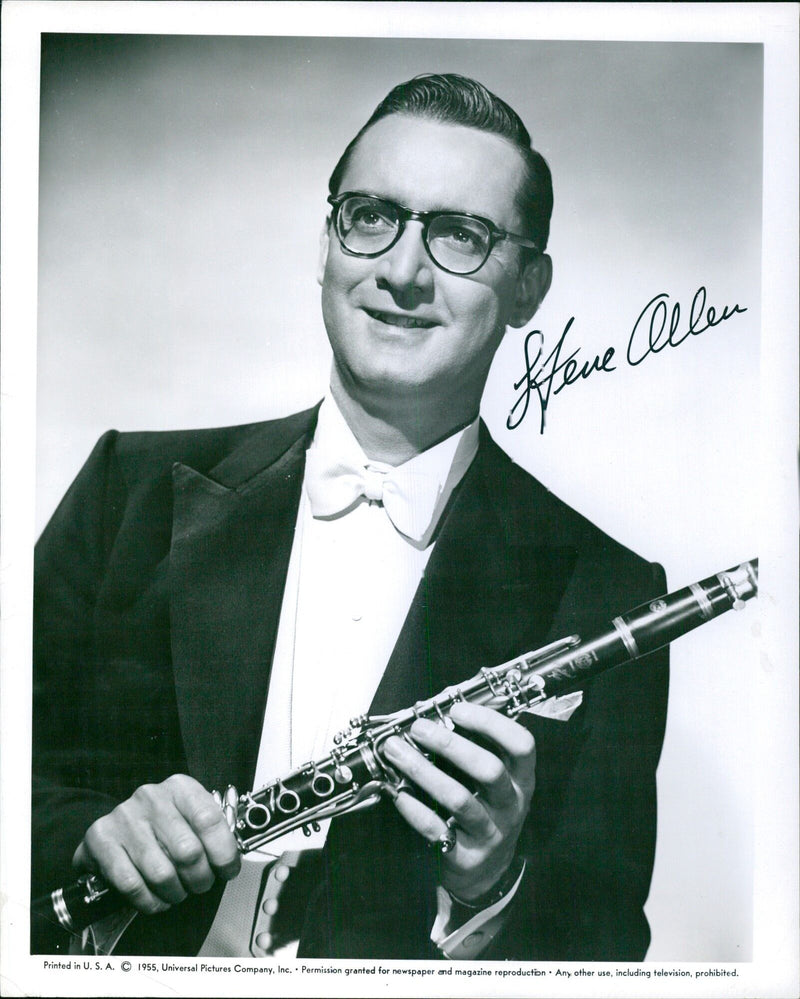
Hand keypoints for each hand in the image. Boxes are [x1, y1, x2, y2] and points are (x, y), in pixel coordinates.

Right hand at [72, 774, 240, 914]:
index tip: (228, 870)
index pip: (210, 820)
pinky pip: (132, 885)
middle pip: (188, 852)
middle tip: (201, 884)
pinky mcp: (101, 840)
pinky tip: (157, 898)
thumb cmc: (162, 824)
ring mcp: (124, 818)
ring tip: (179, 892)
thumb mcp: (191, 817)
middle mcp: (151, 798)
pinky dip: (150, 900)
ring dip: (176, 893)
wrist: (117, 825)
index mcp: (180, 787)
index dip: (224, 853)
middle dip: (201, 879)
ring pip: (161, 873)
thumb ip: (213, 832)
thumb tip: (232, 861)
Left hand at [381, 701, 535, 901]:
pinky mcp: (465, 856)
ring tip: (396, 751)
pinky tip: (398, 792)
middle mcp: (511, 805)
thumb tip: (437, 713)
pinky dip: (414, 809)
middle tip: (419, 728)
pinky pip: (437, 830)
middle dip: (451, 745)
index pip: (522, 744)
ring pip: (459, 799)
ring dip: (424, 771)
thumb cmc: (486, 809)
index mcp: (521, 779)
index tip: (457, 710)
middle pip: (489, 770)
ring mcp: (490, 832)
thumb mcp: (495, 781)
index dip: (491, 723)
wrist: (487, 871)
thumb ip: (476, 748)